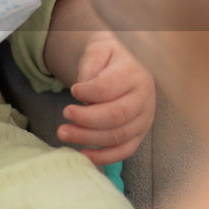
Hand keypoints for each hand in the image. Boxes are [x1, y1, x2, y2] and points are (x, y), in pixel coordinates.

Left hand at [57, 30, 155, 165]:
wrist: (123, 65)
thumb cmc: (108, 59)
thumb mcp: (98, 51)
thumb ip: (90, 67)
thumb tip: (82, 94)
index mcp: (135, 74)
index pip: (110, 88)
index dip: (89, 92)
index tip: (73, 90)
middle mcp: (145, 99)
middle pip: (116, 116)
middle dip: (86, 119)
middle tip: (65, 114)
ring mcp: (144, 119)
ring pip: (118, 136)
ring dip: (88, 138)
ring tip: (64, 133)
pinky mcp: (139, 135)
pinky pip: (124, 151)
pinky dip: (104, 157)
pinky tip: (83, 154)